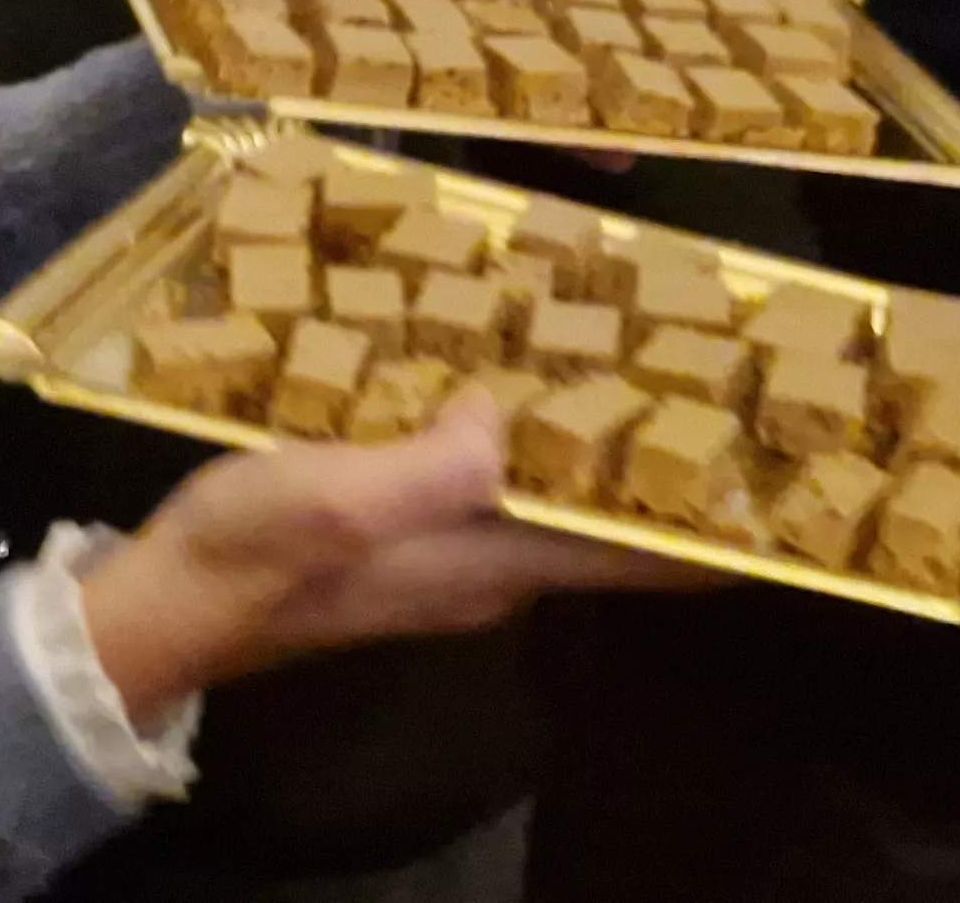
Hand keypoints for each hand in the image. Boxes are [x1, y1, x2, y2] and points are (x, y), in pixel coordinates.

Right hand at [75, 396, 706, 727]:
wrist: (163, 610)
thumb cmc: (245, 555)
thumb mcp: (325, 503)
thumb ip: (422, 468)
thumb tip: (507, 419)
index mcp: (490, 561)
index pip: (643, 556)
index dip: (722, 525)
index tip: (797, 473)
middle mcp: (491, 566)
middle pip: (612, 517)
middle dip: (669, 455)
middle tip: (721, 366)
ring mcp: (449, 553)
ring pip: (556, 495)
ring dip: (598, 437)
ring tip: (636, 349)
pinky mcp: (406, 531)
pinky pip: (498, 480)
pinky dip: (529, 433)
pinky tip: (512, 374)